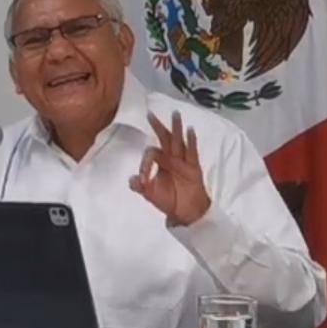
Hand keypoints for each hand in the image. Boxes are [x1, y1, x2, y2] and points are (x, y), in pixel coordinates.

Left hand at [129, 111, 211, 226]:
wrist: (186, 213)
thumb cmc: (169, 200)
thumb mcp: (151, 194)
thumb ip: (141, 187)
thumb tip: (132, 180)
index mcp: (159, 163)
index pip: (151, 154)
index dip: (145, 163)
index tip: (143, 178)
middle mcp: (170, 159)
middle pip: (164, 139)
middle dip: (157, 127)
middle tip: (150, 114)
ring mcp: (183, 162)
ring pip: (178, 141)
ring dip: (176, 128)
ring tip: (175, 114)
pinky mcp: (194, 168)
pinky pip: (192, 152)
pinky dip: (191, 141)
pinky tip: (190, 130)